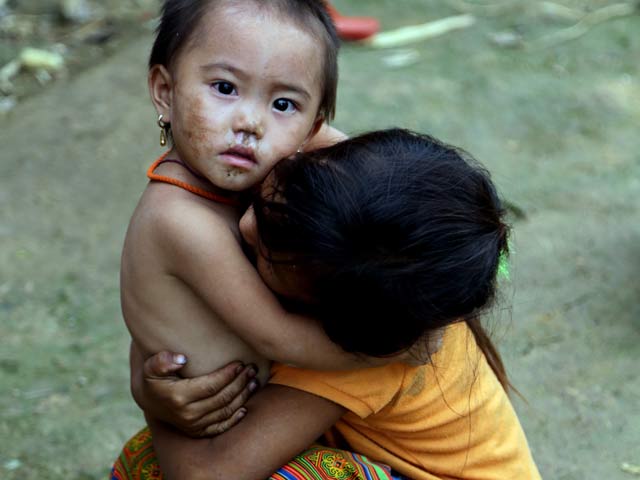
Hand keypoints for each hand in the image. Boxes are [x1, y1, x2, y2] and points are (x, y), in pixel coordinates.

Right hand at [130, 343, 259, 437]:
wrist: (150, 400)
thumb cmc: (155, 378)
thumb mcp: (151, 366)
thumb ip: (162, 360)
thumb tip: (182, 359)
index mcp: (178, 397)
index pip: (211, 385)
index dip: (229, 374)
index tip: (240, 363)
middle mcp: (187, 415)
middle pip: (222, 398)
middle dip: (240, 382)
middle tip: (252, 369)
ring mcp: (193, 426)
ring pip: (225, 411)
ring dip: (243, 397)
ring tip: (254, 381)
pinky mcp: (198, 432)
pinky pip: (221, 427)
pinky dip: (235, 418)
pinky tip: (245, 407)